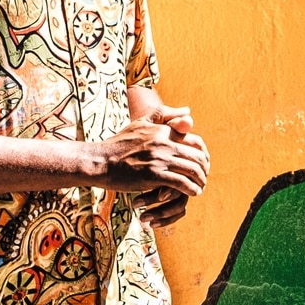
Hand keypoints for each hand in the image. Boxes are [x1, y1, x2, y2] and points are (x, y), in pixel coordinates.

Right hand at [96, 102, 207, 220]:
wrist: (100, 161)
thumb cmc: (119, 144)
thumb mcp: (141, 122)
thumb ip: (165, 114)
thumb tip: (188, 111)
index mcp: (163, 130)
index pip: (195, 140)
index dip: (204, 154)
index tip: (203, 163)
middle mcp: (163, 142)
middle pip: (197, 156)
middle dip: (204, 169)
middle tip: (204, 177)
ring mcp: (159, 159)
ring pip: (191, 170)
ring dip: (200, 181)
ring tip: (200, 187)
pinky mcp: (153, 175)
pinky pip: (181, 183)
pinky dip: (191, 189)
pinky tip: (193, 193)